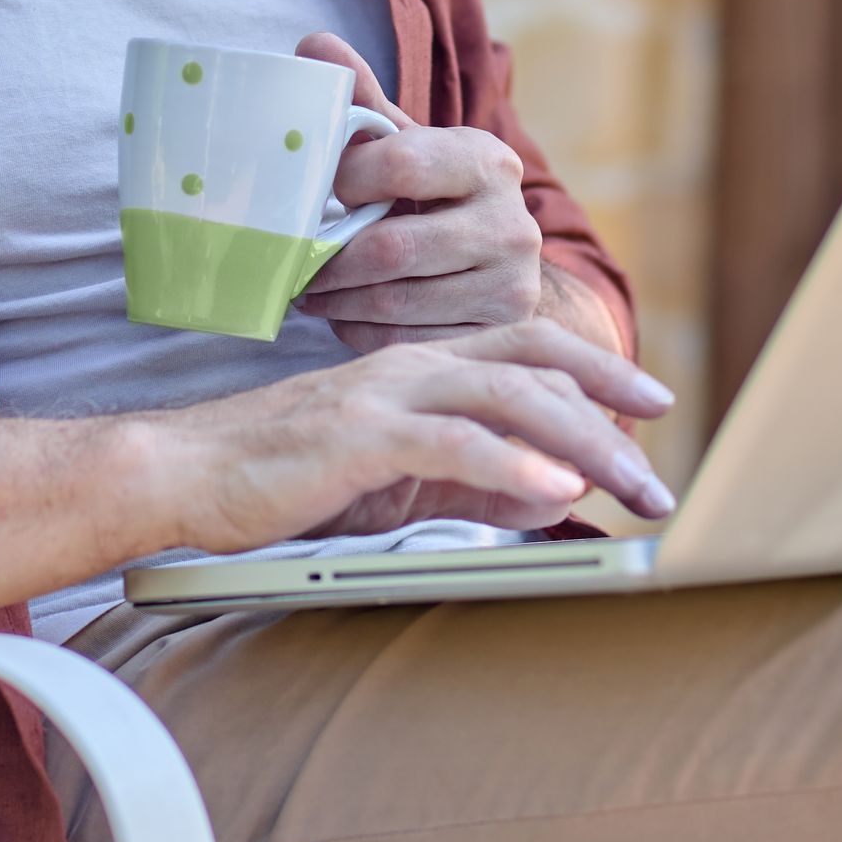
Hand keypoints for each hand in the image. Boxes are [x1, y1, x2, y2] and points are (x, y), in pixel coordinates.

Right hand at [140, 318, 675, 549]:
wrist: (180, 473)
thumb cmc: (279, 478)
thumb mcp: (394, 483)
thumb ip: (470, 480)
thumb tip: (548, 488)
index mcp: (419, 368)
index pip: (527, 352)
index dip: (596, 370)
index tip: (652, 401)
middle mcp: (411, 367)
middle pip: (535, 368)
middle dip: (610, 409)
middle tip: (662, 461)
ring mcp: (384, 394)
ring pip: (508, 398)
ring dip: (581, 441)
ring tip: (631, 481)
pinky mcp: (357, 434)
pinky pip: (450, 442)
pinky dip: (509, 460)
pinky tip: (554, 486)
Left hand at [293, 32, 553, 348]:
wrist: (503, 262)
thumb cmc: (436, 194)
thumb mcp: (410, 145)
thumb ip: (363, 102)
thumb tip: (312, 44)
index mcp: (487, 160)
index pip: (403, 163)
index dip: (344, 180)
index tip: (317, 191)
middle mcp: (513, 224)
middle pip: (393, 249)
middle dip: (330, 259)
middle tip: (295, 258)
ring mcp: (511, 285)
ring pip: (394, 302)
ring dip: (337, 300)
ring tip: (311, 289)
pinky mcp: (497, 333)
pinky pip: (406, 341)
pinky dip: (361, 332)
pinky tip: (347, 315)